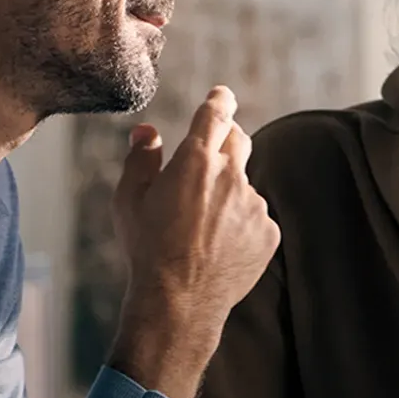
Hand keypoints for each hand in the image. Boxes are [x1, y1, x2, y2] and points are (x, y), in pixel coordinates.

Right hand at [107, 87, 280, 397]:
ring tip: (200, 227)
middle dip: (225, 139)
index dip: (219, 100)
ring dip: (228, 193)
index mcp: (196, 159)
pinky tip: (217, 247)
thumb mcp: (129, 199)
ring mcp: (255, 205)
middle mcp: (232, 175)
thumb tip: (146, 132)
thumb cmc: (147, 248)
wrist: (179, 301)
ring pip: (244, 185)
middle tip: (207, 157)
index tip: (221, 96)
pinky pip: (256, 217)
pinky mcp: (269, 232)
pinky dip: (240, 224)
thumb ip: (140, 157)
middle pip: (239, 139)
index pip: (216, 112)